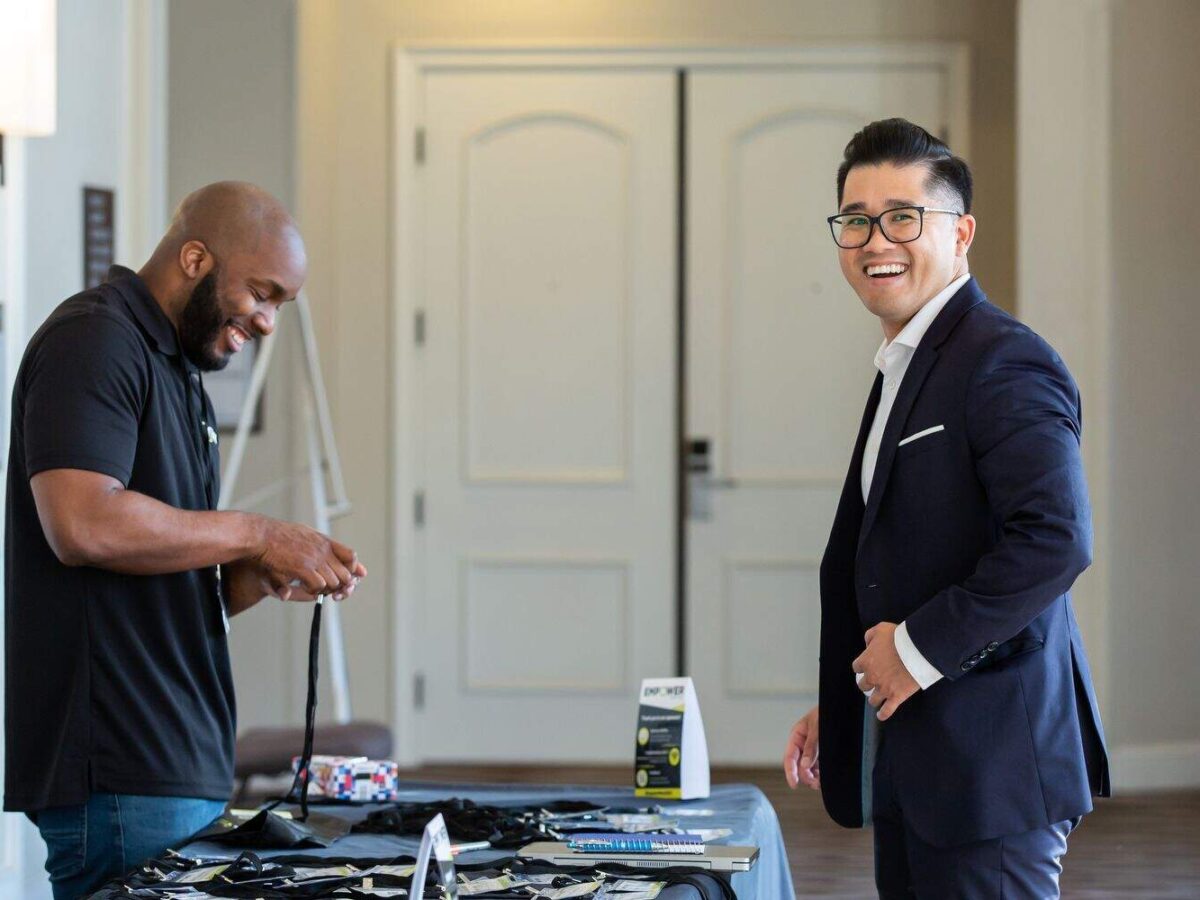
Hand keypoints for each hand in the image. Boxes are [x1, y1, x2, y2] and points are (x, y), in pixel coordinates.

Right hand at [253, 517, 367, 600]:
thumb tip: (327, 555)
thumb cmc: (280, 536)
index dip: (352, 568)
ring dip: (325, 589)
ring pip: (333, 582)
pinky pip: (318, 586)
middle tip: (327, 588)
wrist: (262, 535)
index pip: (351, 556)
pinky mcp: (303, 568)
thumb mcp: (305, 534)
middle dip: (339, 585)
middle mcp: (323, 550)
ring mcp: (314, 559)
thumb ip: (319, 546)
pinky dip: (313, 591)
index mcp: (325, 541)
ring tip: (313, 587)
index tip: (348, 577)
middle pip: (345, 574)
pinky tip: (304, 586)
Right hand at [783, 705, 819, 789]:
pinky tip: (825, 778)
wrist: (842, 707)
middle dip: (805, 776)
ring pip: (808, 769)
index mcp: (797, 736)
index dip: (790, 772)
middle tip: (816, 783)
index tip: (794, 784)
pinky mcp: (822, 753)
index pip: (789, 757)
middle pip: (798, 766)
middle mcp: (802, 744)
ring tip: (821, 782)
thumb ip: (811, 747)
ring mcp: (812, 750)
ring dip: (813, 777)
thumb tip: (804, 765)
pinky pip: (818, 767)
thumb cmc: (827, 712)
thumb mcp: (817, 728)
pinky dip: (820, 774)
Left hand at [852, 622, 919, 721]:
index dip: (862, 667)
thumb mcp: (880, 628)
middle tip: (873, 682)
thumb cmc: (899, 638)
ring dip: (874, 698)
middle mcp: (872, 677)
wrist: (916, 650)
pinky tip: (881, 715)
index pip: (856, 667)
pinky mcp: (896, 697)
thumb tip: (867, 644)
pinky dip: (883, 714)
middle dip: (867, 683)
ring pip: (873, 699)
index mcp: (865, 661)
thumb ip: (870, 636)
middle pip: (863, 685)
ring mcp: (883, 688)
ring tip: (877, 698)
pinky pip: (887, 710)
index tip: (866, 667)